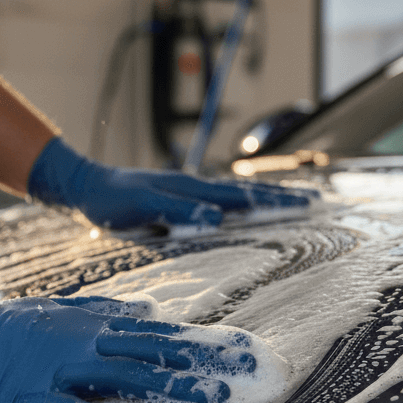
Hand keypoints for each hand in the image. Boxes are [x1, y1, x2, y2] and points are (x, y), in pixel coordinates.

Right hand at [0, 268, 257, 402]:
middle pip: (153, 351)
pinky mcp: (26, 397)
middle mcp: (80, 342)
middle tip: (249, 373)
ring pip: (124, 375)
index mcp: (86, 325)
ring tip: (212, 399)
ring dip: (169, 387)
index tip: (242, 350)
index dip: (201, 342)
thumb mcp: (48, 312)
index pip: (156, 333)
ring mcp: (54, 368)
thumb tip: (145, 311)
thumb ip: (97, 310)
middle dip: (204, 363)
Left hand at [27, 137, 311, 228]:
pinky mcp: (181, 200)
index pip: (245, 195)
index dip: (276, 201)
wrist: (87, 187)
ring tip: (292, 202)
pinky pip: (221, 201)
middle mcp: (197, 188)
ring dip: (266, 198)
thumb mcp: (144, 207)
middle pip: (249, 191)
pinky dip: (242, 203)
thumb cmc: (113, 201)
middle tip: (315, 202)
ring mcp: (190, 192)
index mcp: (195, 189)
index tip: (307, 204)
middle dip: (282, 197)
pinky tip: (246, 210)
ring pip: (237, 194)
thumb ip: (178, 210)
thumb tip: (215, 215)